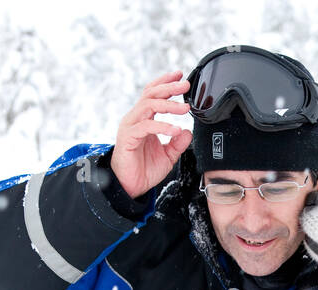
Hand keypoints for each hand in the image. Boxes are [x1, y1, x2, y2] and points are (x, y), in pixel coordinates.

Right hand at [111, 71, 193, 199]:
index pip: (153, 94)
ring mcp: (131, 126)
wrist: (130, 186)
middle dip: (169, 87)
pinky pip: (146, 126)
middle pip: (151, 94)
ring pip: (148, 105)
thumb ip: (177, 143)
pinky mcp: (128, 137)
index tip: (180, 76)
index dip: (166, 83)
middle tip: (185, 85)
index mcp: (144, 119)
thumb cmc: (144, 169)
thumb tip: (188, 132)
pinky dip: (163, 126)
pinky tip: (175, 130)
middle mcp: (136, 118)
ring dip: (168, 104)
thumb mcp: (167, 156)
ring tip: (184, 108)